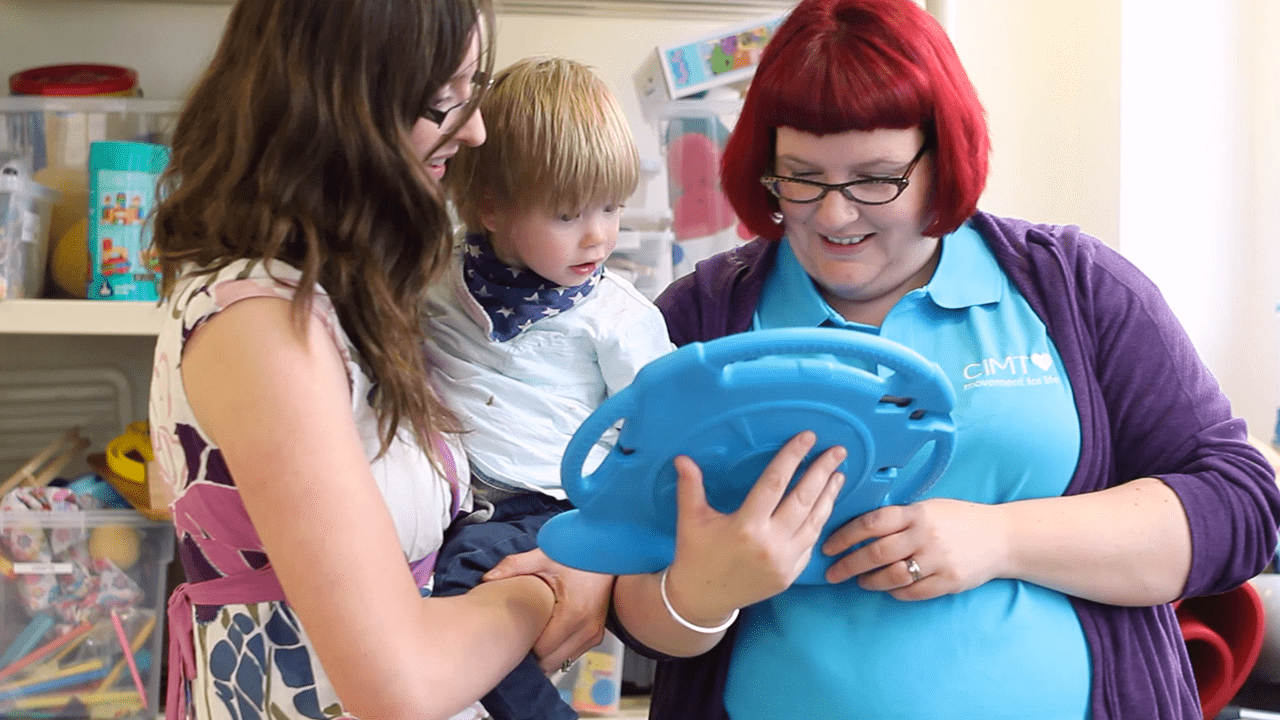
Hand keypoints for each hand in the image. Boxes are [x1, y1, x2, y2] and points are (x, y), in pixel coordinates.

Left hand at [483, 548, 613, 672]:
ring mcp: (594, 634)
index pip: (541, 650)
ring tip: (532, 635)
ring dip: (546, 654)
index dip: (524, 645)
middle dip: (532, 655)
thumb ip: (515, 566)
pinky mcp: (597, 635)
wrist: (610, 553)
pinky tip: (548, 634)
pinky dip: (558, 650)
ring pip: (562, 661)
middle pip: (550, 662)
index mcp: (573, 614)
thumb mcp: (545, 556)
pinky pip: (572, 654)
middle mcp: (587, 629)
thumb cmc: (579, 554)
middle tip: (518, 636)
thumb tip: (487, 578)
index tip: (512, 632)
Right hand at [662, 431, 846, 626]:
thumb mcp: (690, 520)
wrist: (703, 599)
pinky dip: (820, 521)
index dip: (792, 457)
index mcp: (745, 526)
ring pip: (814, 522)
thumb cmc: (695, 555)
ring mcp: (784, 562)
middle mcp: (769, 544)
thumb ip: (690, 487)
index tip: (808, 438)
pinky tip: (825, 505)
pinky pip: (811, 543)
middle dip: (822, 472)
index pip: (774, 483)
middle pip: (803, 499)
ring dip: (828, 496)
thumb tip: (682, 458)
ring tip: (839, 475)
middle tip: (838, 451)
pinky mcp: (791, 574)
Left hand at [820, 498, 1009, 599]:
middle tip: (832, 573)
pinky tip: (888, 589)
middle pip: (875, 553)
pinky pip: (912, 592)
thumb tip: (860, 529)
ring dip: (869, 581)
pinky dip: (895, 592)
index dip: (844, 536)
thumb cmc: (960, 519)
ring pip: (891, 576)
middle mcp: (924, 536)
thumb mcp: (929, 508)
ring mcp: (937, 560)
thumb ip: (900, 517)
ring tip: (860, 581)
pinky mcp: (948, 582)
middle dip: (847, 565)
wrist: (1002, 537)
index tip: (827, 546)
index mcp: (916, 513)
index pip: (870, 523)